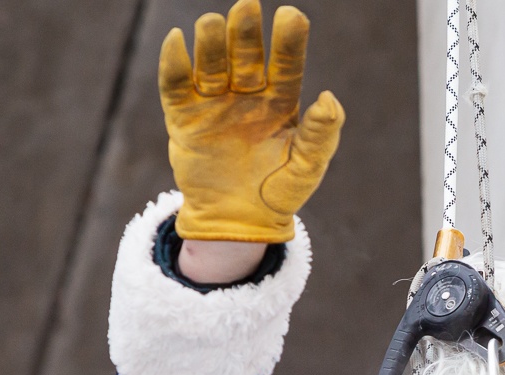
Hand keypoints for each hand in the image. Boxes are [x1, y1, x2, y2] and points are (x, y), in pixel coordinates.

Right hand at [159, 0, 344, 242]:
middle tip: (247, 6)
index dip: (288, 41)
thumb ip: (321, 135)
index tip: (291, 16)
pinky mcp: (185, 118)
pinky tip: (177, 41)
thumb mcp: (307, 169)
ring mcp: (214, 103)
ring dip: (212, 44)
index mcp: (281, 102)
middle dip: (246, 32)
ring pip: (211, 64)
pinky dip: (174, 64)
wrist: (240, 222)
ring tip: (214, 24)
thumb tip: (329, 98)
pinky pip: (176, 86)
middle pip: (245, 56)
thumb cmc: (279, 193)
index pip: (286, 64)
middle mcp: (247, 95)